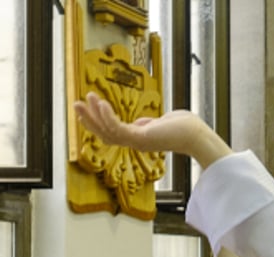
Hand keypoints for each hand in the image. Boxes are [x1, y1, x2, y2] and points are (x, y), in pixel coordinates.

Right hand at [74, 92, 231, 167]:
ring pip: (108, 131)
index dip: (98, 122)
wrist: (197, 135)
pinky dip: (108, 116)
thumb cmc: (185, 127)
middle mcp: (135, 142)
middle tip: (76, 105)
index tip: (88, 109)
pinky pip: (118, 128)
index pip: (112, 132)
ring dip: (95, 115)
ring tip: (86, 98)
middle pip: (105, 133)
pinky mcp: (141, 139)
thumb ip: (148, 123)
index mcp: (138, 138)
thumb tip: (141, 122)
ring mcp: (137, 142)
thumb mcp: (161, 122)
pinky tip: (101, 103)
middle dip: (89, 119)